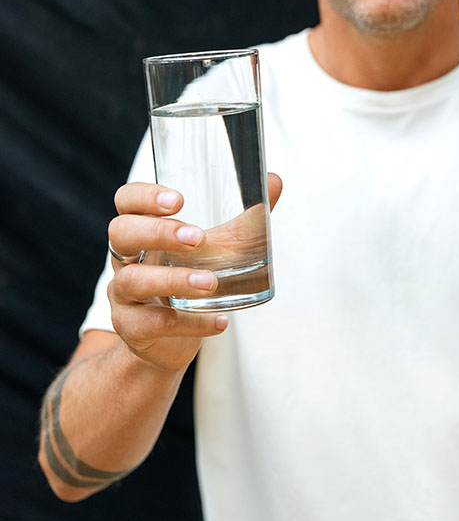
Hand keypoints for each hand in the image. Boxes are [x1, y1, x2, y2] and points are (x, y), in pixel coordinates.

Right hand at [107, 174, 282, 371]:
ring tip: (210, 282)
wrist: (168, 339)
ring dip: (173, 279)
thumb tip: (275, 181)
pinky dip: (190, 323)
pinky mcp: (133, 328)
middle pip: (120, 233)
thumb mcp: (218, 247)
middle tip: (198, 238)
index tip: (178, 200)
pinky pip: (154, 324)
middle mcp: (125, 259)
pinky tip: (219, 320)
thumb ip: (246, 219)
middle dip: (158, 233)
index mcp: (142, 230)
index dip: (144, 196)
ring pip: (133, 281)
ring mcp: (124, 295)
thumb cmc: (189, 278)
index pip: (127, 201)